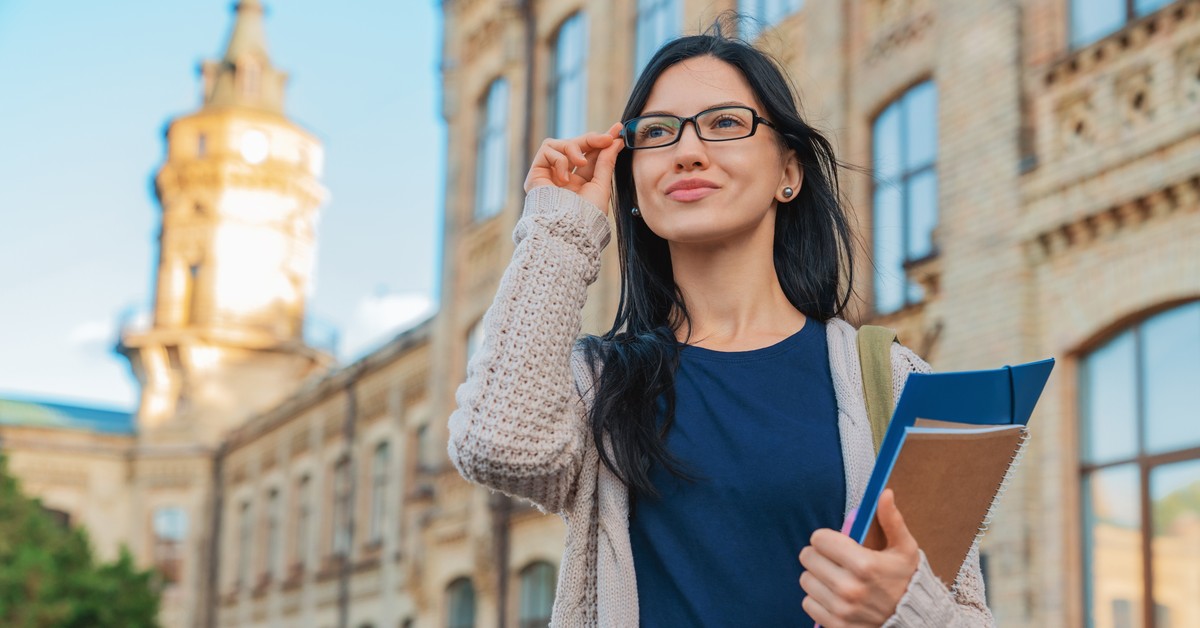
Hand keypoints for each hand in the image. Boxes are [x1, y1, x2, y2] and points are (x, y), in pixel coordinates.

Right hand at [523, 123, 623, 212]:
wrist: (568, 228)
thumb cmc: (586, 214)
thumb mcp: (601, 185)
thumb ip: (606, 161)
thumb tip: (616, 141)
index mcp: (580, 182)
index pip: (589, 154)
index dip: (601, 141)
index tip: (617, 130)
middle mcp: (563, 176)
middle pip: (575, 145)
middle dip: (591, 140)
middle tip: (606, 139)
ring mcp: (549, 174)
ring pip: (559, 144)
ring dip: (573, 149)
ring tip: (580, 163)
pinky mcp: (536, 174)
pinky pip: (547, 151)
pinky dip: (559, 159)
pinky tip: (563, 178)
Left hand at [798, 489, 919, 626]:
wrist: (914, 621)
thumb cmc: (907, 580)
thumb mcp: (904, 549)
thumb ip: (892, 520)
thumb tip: (884, 492)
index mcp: (864, 564)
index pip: (819, 539)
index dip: (826, 538)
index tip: (836, 543)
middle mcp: (849, 588)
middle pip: (808, 558)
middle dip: (819, 555)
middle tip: (834, 560)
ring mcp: (840, 609)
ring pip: (805, 580)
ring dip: (817, 577)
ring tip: (835, 577)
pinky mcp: (835, 625)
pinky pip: (808, 603)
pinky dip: (817, 599)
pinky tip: (834, 597)